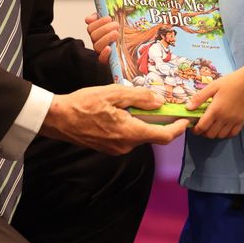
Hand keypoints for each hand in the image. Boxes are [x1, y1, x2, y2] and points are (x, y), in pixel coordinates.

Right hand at [41, 84, 188, 154]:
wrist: (58, 119)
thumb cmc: (83, 104)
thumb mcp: (113, 94)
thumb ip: (139, 98)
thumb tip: (159, 102)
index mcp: (130, 132)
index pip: (164, 136)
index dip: (178, 129)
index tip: (185, 120)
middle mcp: (126, 145)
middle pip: (151, 134)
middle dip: (158, 120)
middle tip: (159, 103)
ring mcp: (116, 149)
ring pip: (138, 135)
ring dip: (141, 121)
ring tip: (132, 103)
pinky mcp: (108, 148)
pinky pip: (126, 137)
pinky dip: (130, 125)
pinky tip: (120, 112)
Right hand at [84, 13, 119, 65]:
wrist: (133, 48)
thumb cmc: (123, 34)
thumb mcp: (113, 22)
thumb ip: (101, 17)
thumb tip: (89, 18)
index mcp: (97, 33)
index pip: (91, 28)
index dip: (98, 22)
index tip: (109, 18)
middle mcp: (97, 42)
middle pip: (93, 36)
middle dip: (105, 29)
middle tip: (116, 25)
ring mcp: (101, 51)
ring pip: (97, 46)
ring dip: (107, 38)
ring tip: (116, 33)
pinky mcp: (107, 60)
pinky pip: (101, 59)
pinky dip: (104, 53)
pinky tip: (109, 48)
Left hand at [189, 72, 243, 139]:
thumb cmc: (229, 82)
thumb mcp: (212, 86)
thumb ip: (199, 98)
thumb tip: (188, 108)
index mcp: (215, 109)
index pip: (202, 126)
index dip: (195, 130)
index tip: (193, 127)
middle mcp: (224, 118)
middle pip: (210, 134)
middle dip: (203, 132)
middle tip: (201, 126)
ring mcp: (234, 121)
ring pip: (220, 135)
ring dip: (214, 134)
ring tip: (211, 127)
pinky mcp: (242, 121)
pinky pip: (232, 134)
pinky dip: (225, 134)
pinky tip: (222, 128)